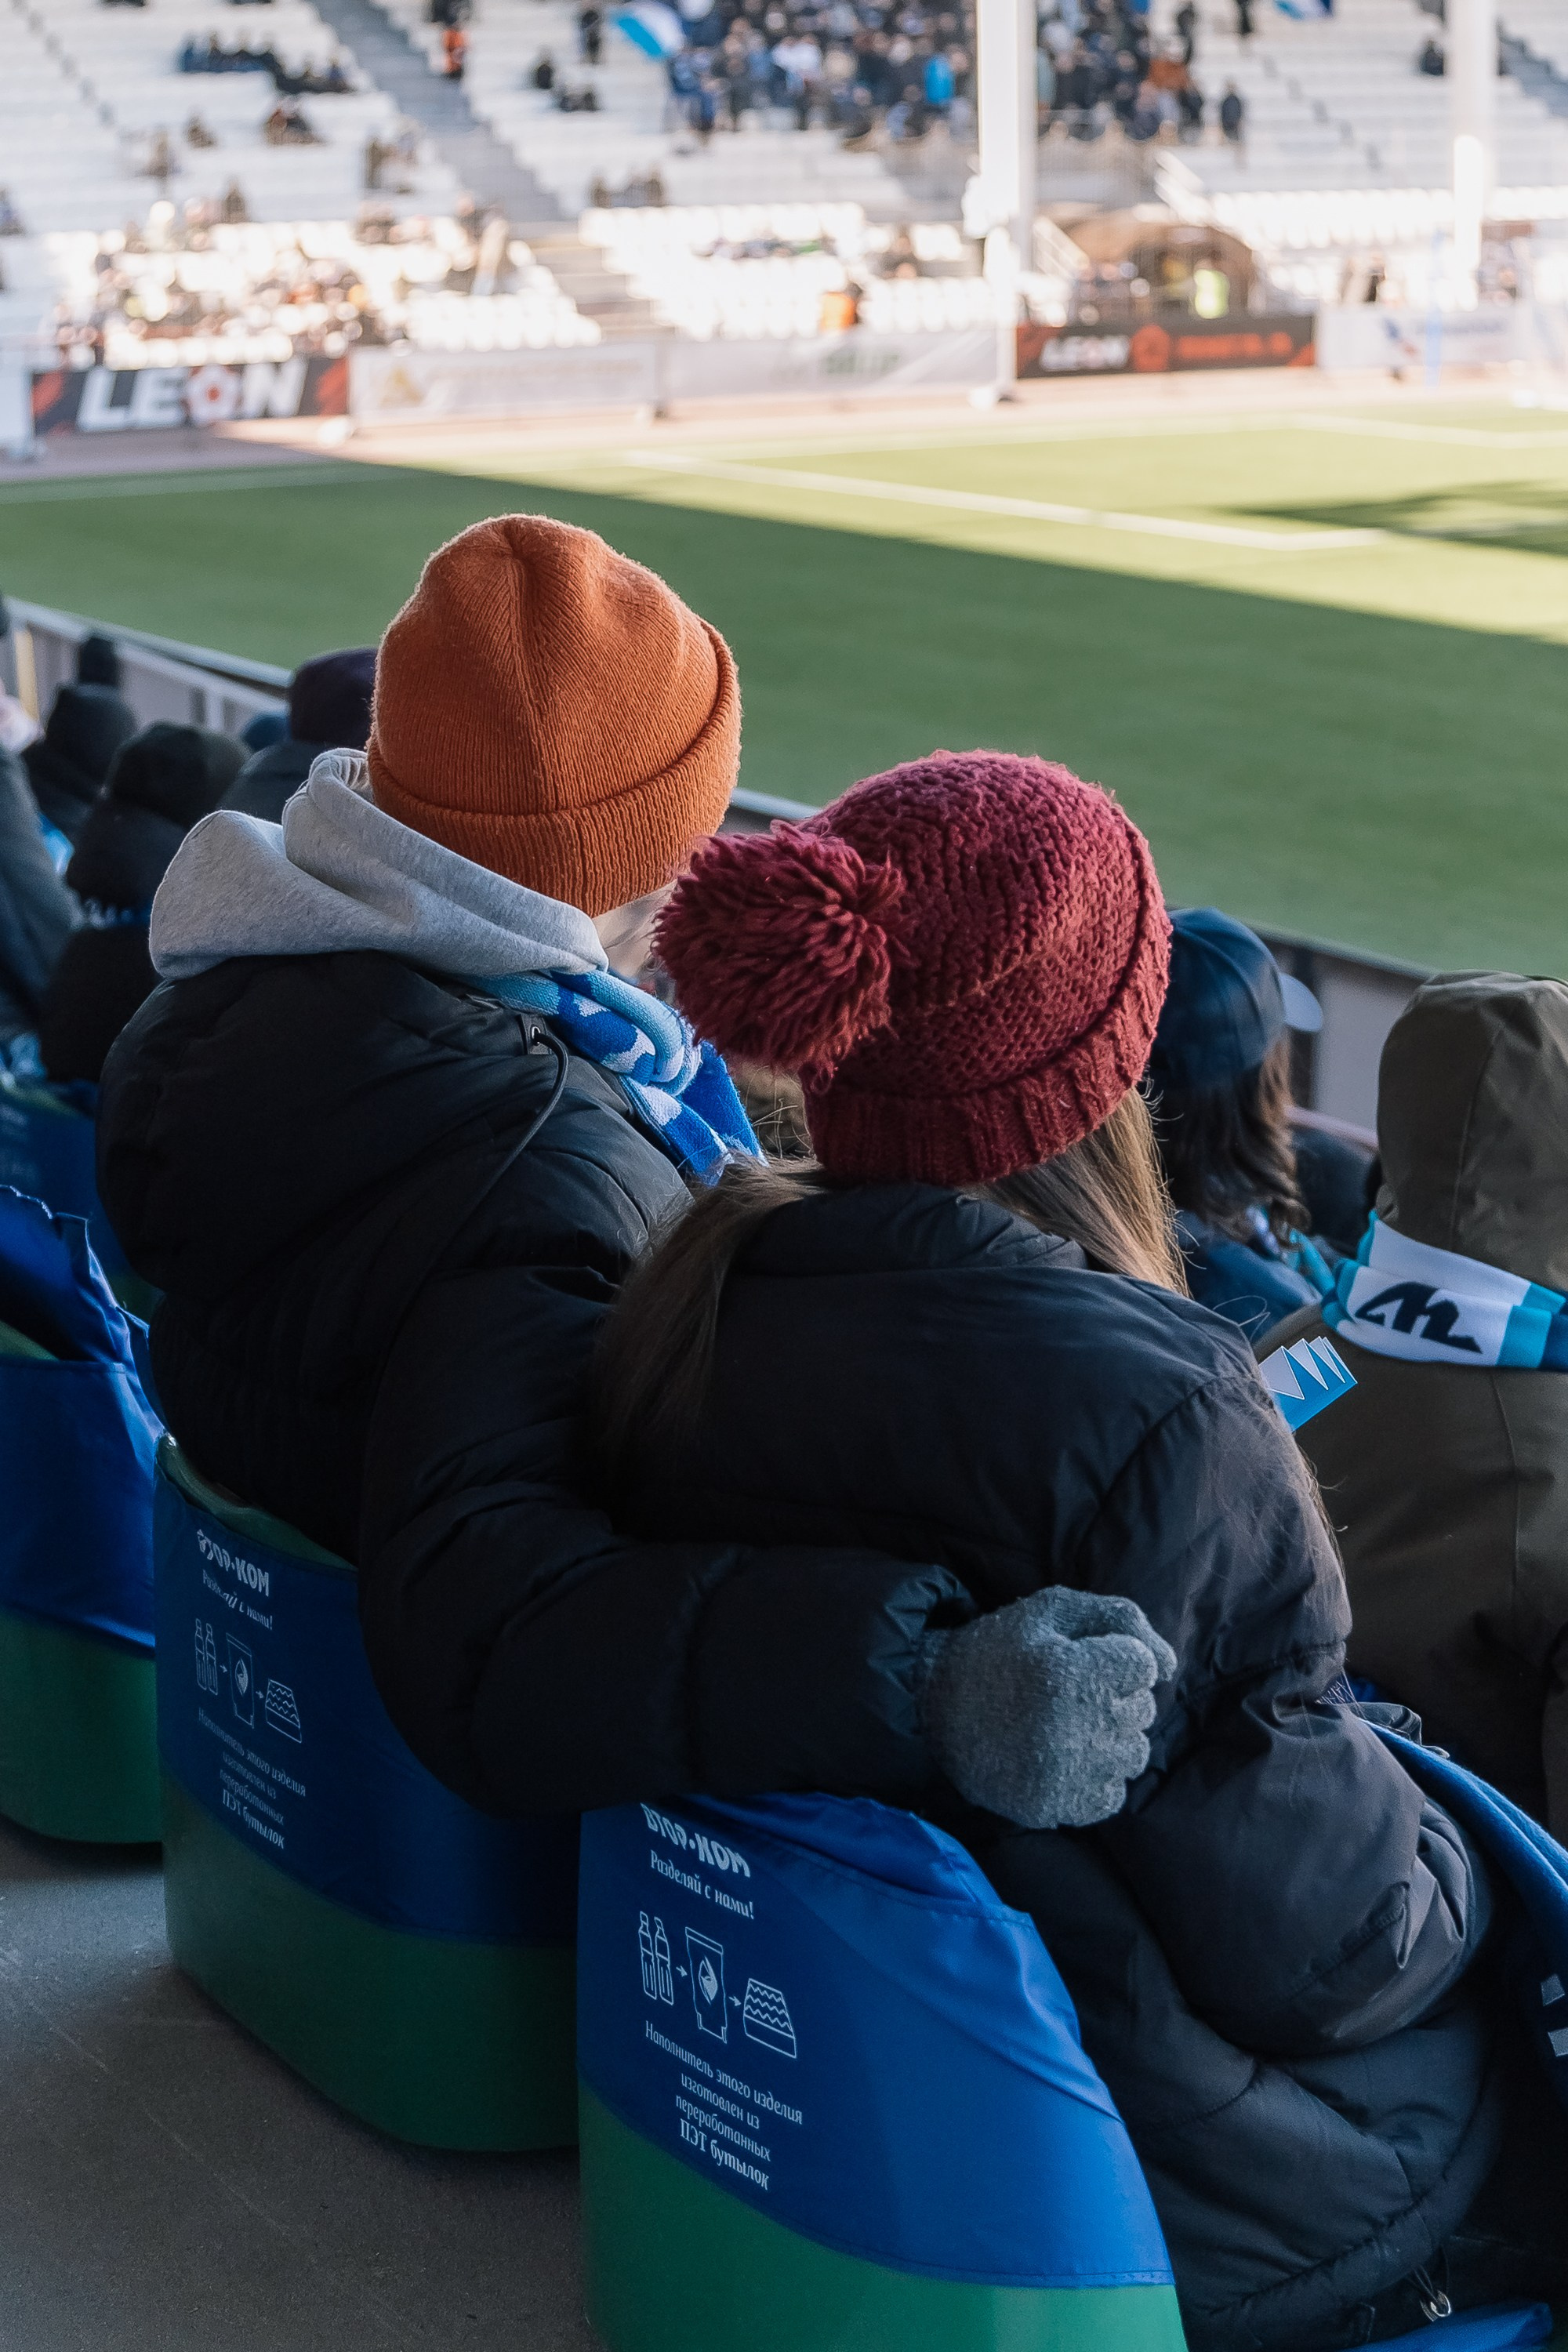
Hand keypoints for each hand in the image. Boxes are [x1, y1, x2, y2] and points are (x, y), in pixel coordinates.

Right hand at [917, 1586, 1176, 1829]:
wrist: (933, 1707)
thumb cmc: (1000, 1650)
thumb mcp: (1052, 1610)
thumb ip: (1121, 1618)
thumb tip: (1170, 1666)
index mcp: (1069, 1672)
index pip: (1143, 1667)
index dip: (1115, 1658)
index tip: (1081, 1660)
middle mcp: (1071, 1728)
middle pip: (1142, 1710)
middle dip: (1115, 1695)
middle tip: (1069, 1691)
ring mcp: (1062, 1774)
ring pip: (1134, 1754)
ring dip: (1111, 1736)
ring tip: (1069, 1724)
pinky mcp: (1051, 1807)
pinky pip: (1111, 1797)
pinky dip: (1096, 1777)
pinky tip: (1065, 1757)